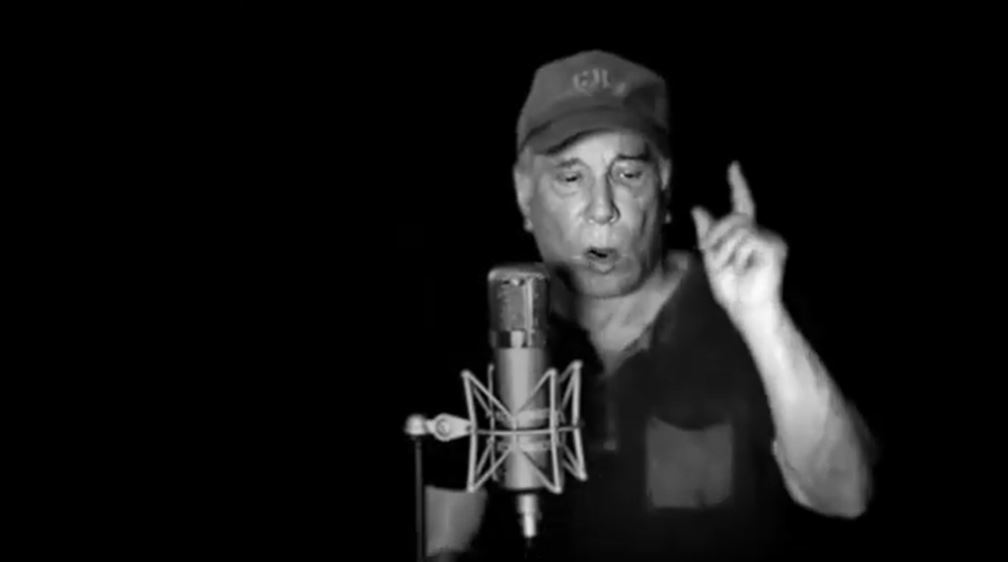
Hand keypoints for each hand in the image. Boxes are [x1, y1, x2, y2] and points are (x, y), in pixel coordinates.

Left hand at [691, 161, 787, 319]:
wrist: (745, 308)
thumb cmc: (731, 288)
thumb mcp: (712, 257)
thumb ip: (707, 232)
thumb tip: (697, 208)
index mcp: (746, 233)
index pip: (741, 203)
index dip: (737, 184)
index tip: (733, 165)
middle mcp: (760, 231)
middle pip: (732, 218)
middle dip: (716, 239)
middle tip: (717, 260)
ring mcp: (769, 238)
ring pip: (737, 229)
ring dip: (726, 251)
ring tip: (734, 268)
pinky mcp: (773, 247)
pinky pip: (746, 240)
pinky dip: (738, 256)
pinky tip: (746, 269)